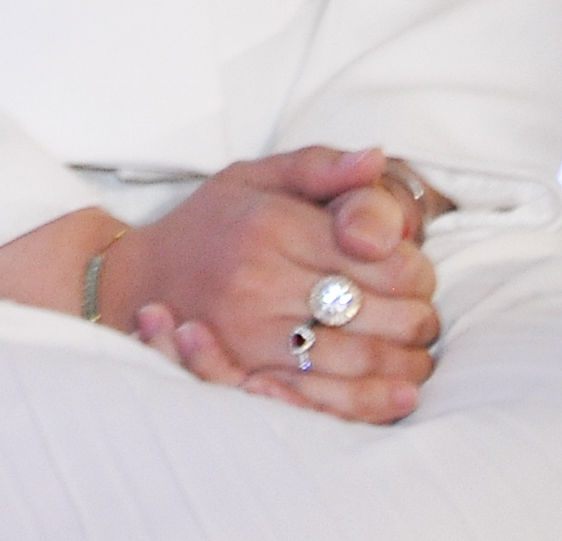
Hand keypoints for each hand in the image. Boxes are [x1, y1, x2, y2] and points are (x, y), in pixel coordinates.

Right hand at [115, 146, 437, 426]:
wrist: (139, 279)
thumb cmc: (210, 225)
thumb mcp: (256, 177)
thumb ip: (321, 167)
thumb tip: (377, 159)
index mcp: (272, 225)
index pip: (384, 259)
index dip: (418, 272)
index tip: (415, 274)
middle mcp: (260, 278)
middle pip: (381, 312)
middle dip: (419, 319)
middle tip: (422, 317)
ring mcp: (251, 332)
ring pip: (361, 359)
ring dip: (406, 363)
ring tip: (414, 354)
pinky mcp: (246, 375)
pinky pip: (325, 398)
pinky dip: (372, 402)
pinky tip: (399, 395)